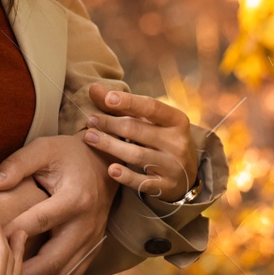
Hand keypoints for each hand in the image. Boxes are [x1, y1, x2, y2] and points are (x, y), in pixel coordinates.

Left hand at [0, 135, 117, 274]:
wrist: (103, 163)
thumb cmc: (68, 154)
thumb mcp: (43, 149)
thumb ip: (17, 164)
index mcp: (75, 199)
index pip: (40, 221)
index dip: (14, 234)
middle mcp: (87, 224)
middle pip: (54, 259)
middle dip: (24, 274)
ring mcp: (93, 239)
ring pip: (64, 274)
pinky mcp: (93, 248)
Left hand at [81, 83, 198, 202]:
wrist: (185, 173)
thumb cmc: (159, 138)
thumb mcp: (148, 121)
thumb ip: (121, 105)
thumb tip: (93, 88)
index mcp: (176, 120)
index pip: (152, 107)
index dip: (129, 102)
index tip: (108, 98)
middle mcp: (178, 142)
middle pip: (138, 130)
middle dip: (111, 124)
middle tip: (90, 120)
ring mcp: (173, 165)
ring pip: (137, 155)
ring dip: (110, 145)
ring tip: (89, 137)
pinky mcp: (166, 186)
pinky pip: (143, 182)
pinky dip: (126, 176)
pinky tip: (111, 169)